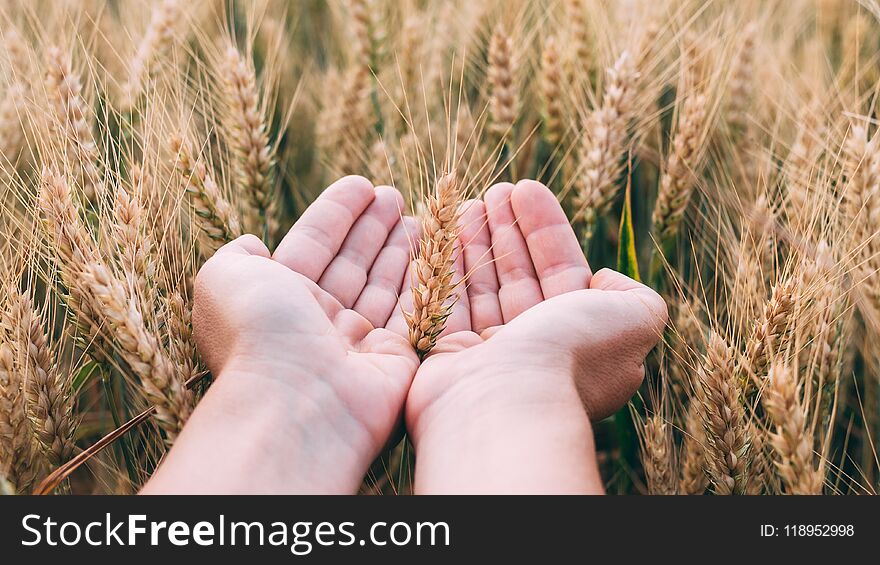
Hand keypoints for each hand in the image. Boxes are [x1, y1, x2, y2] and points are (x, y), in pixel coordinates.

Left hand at [144, 176, 417, 493]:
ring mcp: (357, 343)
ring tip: (420, 216)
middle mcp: (317, 320)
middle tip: (395, 195)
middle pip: (351, 262)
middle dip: (373, 227)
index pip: (314, 244)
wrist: (298, 400)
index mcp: (279, 298)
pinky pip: (412, 312)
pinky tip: (433, 253)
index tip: (362, 185)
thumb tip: (253, 243)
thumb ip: (238, 254)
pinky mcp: (395, 360)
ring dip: (400, 248)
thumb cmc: (259, 332)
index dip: (337, 213)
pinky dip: (423, 282)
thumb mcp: (224, 276)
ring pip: (383, 285)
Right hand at [403, 180, 666, 492]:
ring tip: (465, 203)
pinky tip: (442, 234)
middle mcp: (535, 348)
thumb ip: (638, 296)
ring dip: (476, 242)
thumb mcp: (636, 320)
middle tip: (492, 190)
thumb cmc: (571, 356)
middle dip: (507, 230)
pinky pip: (446, 303)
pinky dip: (445, 268)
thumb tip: (605, 280)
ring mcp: (489, 355)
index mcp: (578, 337)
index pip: (562, 271)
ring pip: (481, 286)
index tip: (525, 188)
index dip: (545, 228)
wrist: (505, 403)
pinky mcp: (447, 357)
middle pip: (519, 275)